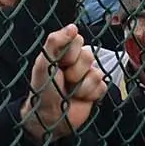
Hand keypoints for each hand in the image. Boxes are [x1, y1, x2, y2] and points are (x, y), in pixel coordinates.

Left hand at [24, 25, 108, 139]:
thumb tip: (73, 26)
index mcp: (64, 53)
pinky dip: (90, 95)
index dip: (70, 53)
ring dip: (81, 86)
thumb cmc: (42, 90)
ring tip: (70, 92)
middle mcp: (77, 63)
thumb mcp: (43, 63)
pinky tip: (79, 99)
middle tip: (64, 80)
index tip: (59, 64)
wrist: (49, 119)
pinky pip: (102, 87)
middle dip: (75, 71)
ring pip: (97, 73)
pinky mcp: (96, 91)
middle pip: (89, 56)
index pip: (78, 40)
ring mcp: (87, 77)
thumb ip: (55, 42)